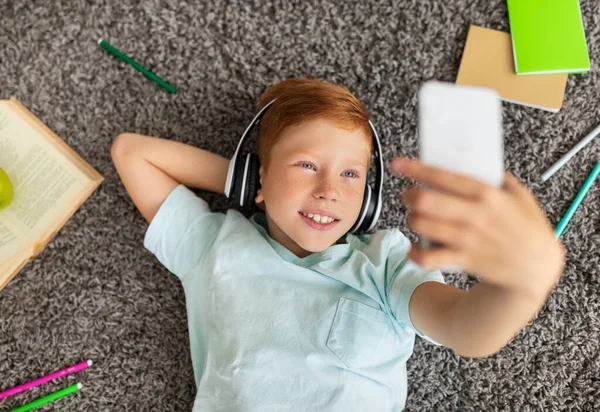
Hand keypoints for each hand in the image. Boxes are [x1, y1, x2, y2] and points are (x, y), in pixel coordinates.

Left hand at [389, 157, 565, 298]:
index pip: (444, 177)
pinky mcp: (464, 260)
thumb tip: (478, 162)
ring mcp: (468, 239)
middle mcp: (475, 215)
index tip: (398, 164)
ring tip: (415, 217)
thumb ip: (499, 178)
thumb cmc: (527, 228)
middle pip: (425, 201)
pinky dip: (414, 253)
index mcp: (487, 194)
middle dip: (409, 195)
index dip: (416, 169)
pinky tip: (414, 248)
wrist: (536, 268)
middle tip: (408, 195)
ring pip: (422, 225)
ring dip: (411, 220)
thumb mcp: (520, 195)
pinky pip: (428, 258)